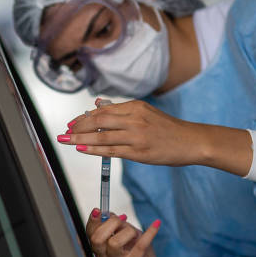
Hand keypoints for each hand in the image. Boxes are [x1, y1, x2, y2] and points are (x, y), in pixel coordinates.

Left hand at [58, 99, 252, 175]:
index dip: (83, 117)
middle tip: (63, 133)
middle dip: (77, 127)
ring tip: (66, 141)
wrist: (192, 141)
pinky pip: (112, 150)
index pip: (102, 110)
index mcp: (135, 107)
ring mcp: (136, 135)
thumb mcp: (145, 113)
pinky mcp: (140, 152)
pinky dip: (94, 149)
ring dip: (80, 138)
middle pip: (98, 121)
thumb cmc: (167, 129)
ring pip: (102, 136)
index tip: (71, 123)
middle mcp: (134, 119)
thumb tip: (97, 105)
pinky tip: (82, 149)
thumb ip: (121, 111)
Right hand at [86, 208, 173, 256]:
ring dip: (128, 231)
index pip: (90, 234)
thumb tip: (109, 214)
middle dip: (110, 224)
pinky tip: (156, 223)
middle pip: (97, 238)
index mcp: (100, 249)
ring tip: (136, 234)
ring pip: (115, 242)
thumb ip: (118, 225)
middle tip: (123, 220)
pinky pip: (140, 247)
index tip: (98, 210)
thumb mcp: (127, 234)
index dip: (93, 221)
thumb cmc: (137, 253)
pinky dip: (149, 232)